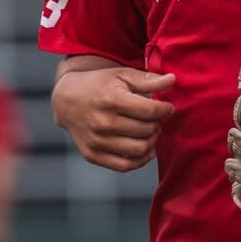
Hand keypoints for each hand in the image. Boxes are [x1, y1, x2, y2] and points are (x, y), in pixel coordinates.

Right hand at [52, 67, 175, 172]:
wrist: (67, 100)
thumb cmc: (99, 84)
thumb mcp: (122, 75)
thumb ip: (148, 80)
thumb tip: (173, 80)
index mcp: (112, 100)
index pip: (150, 111)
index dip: (165, 109)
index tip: (167, 108)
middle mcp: (103, 123)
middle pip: (146, 130)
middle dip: (158, 124)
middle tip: (156, 118)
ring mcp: (97, 141)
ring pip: (139, 149)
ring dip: (152, 141)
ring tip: (150, 131)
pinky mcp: (92, 155)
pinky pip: (125, 166)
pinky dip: (140, 159)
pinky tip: (145, 148)